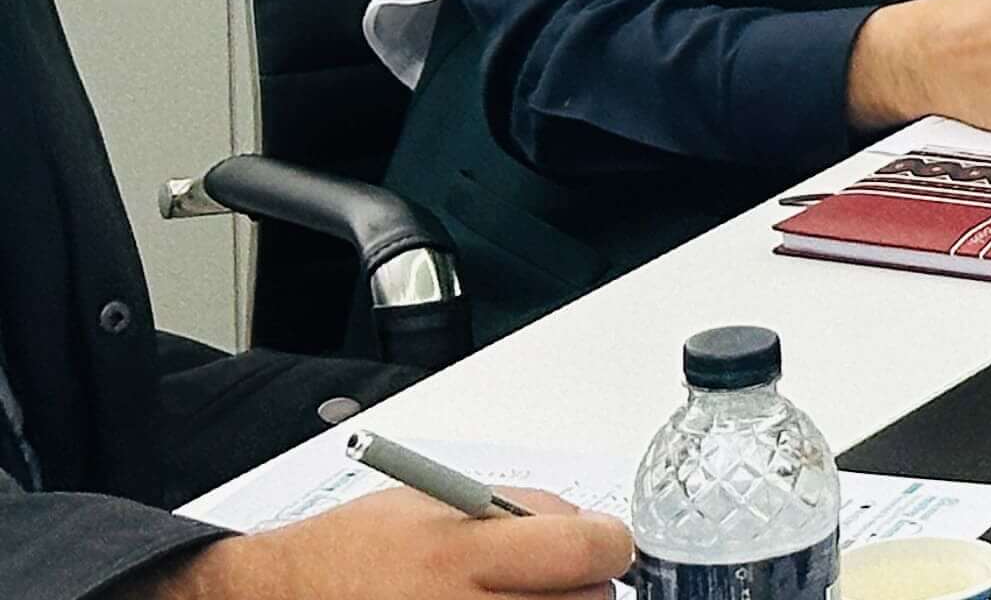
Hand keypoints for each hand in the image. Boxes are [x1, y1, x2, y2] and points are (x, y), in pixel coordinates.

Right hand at [169, 488, 634, 597]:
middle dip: (583, 586)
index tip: (603, 544)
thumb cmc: (352, 552)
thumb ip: (519, 509)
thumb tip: (585, 527)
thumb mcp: (434, 502)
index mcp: (461, 556)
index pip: (586, 550)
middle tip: (555, 579)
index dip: (608, 543)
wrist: (281, 599)